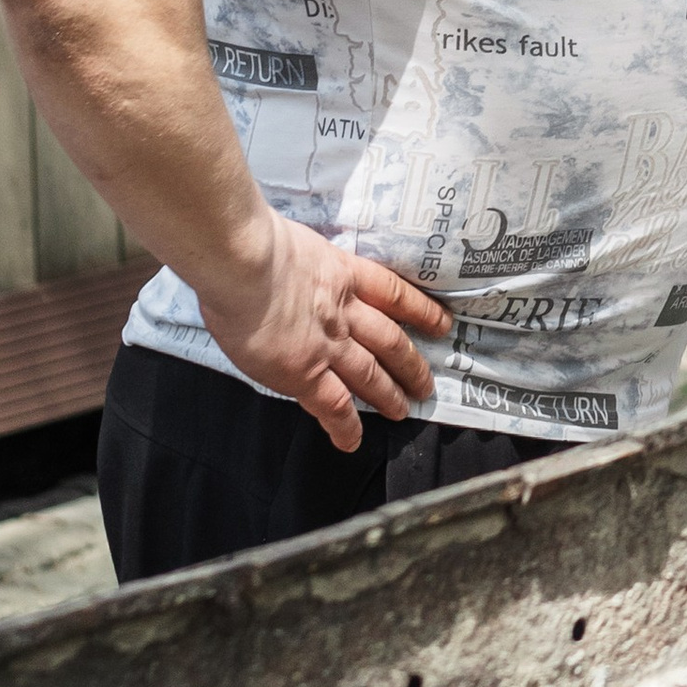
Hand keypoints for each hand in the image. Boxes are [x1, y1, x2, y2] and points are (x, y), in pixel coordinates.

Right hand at [192, 211, 449, 454]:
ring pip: (370, 373)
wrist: (244, 263)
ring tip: (405, 410)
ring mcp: (327, 344)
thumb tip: (286, 275)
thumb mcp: (291, 244)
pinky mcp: (305, 372)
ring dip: (390, 394)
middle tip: (427, 383)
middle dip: (411, 363)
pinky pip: (333, 405)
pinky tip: (352, 441)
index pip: (392, 293)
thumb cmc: (253, 245)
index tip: (441, 322)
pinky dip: (345, 426)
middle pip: (390, 340)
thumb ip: (300, 266)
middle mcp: (343, 311)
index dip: (420, 309)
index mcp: (342, 273)